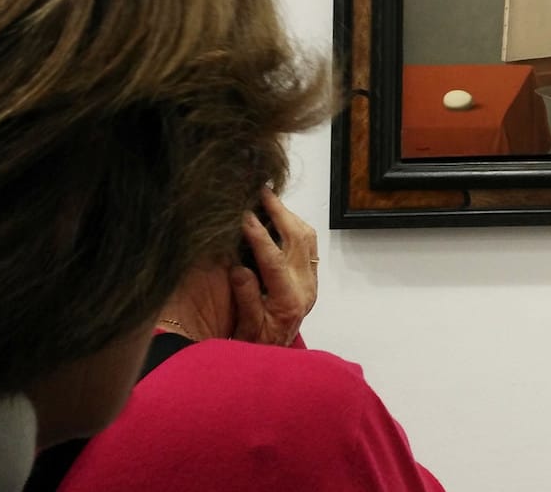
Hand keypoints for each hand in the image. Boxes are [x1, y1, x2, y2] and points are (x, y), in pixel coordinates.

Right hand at [230, 187, 318, 346]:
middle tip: (261, 192)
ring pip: (308, 238)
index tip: (244, 215)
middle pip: (298, 240)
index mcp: (289, 302)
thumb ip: (246, 298)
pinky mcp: (310, 278)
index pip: (274, 260)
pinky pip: (308, 244)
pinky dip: (294, 225)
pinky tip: (278, 217)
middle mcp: (306, 289)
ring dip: (289, 215)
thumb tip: (239, 267)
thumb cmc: (255, 346)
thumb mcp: (246, 328)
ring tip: (268, 198)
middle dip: (280, 213)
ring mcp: (311, 282)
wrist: (274, 358)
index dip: (259, 235)